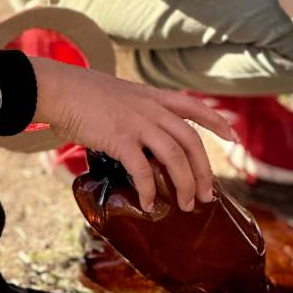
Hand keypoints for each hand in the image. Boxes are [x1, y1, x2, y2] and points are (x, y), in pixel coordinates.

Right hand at [31, 58, 234, 212]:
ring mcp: (137, 122)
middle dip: (204, 169)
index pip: (195, 107)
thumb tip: (141, 139)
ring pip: (174, 155)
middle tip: (207, 194)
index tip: (234, 137)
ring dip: (184, 183)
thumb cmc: (84, 95)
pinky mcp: (119, 138)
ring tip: (186, 205)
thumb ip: (137, 112)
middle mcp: (151, 108)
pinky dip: (147, 189)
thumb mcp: (121, 95)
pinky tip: (148, 205)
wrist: (59, 87)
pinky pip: (141, 168)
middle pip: (190, 139)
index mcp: (153, 97)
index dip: (217, 122)